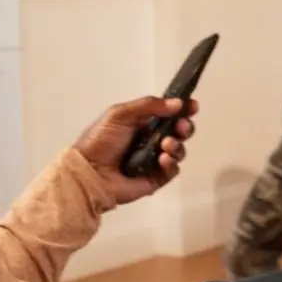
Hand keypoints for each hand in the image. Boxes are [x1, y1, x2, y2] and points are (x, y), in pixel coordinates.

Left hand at [74, 96, 195, 205]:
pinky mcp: (156, 178)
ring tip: (165, 146)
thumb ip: (149, 105)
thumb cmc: (101, 140)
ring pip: (179, 150)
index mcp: (143, 123)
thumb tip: (178, 103)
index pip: (169, 114)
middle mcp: (152, 140)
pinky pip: (173, 170)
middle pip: (179, 131)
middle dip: (185, 127)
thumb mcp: (120, 114)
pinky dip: (171, 163)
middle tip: (181, 127)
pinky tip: (162, 160)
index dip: (183, 110)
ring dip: (177, 145)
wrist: (88, 173)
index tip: (192, 106)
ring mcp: (155, 160)